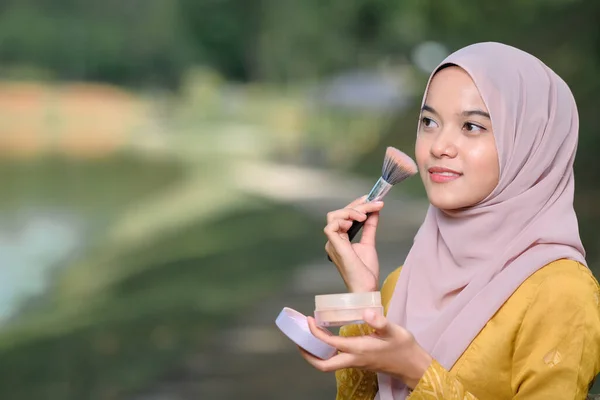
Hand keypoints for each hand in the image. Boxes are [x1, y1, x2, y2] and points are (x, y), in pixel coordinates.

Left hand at [298, 310, 432, 389]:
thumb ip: (380, 322)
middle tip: (299, 340)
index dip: (316, 333)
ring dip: (315, 354)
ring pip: (328, 365)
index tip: (310, 320)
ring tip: (308, 338)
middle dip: (307, 354)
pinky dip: (326, 353)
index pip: (330, 344)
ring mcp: (355, 363)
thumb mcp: (395, 331)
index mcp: (359, 350)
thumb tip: (366, 312)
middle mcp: (353, 359)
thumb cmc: (404, 347)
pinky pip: (336, 361)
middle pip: (323, 365)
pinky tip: (327, 340)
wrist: (413, 365)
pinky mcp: (359, 363)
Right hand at [324, 196, 384, 291]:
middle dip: (358, 205)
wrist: (366, 287)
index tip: (371, 198)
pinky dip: (342, 221)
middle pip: (340, 213)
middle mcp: (334, 239)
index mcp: (340, 239)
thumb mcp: (369, 243)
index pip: (344, 215)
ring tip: (365, 215)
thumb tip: (374, 212)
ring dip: (351, 211)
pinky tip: (355, 223)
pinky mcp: (335, 246)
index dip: (356, 204)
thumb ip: (369, 227)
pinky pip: (331, 227)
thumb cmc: (365, 271)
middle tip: (375, 203)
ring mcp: (332, 243)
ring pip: (334, 216)